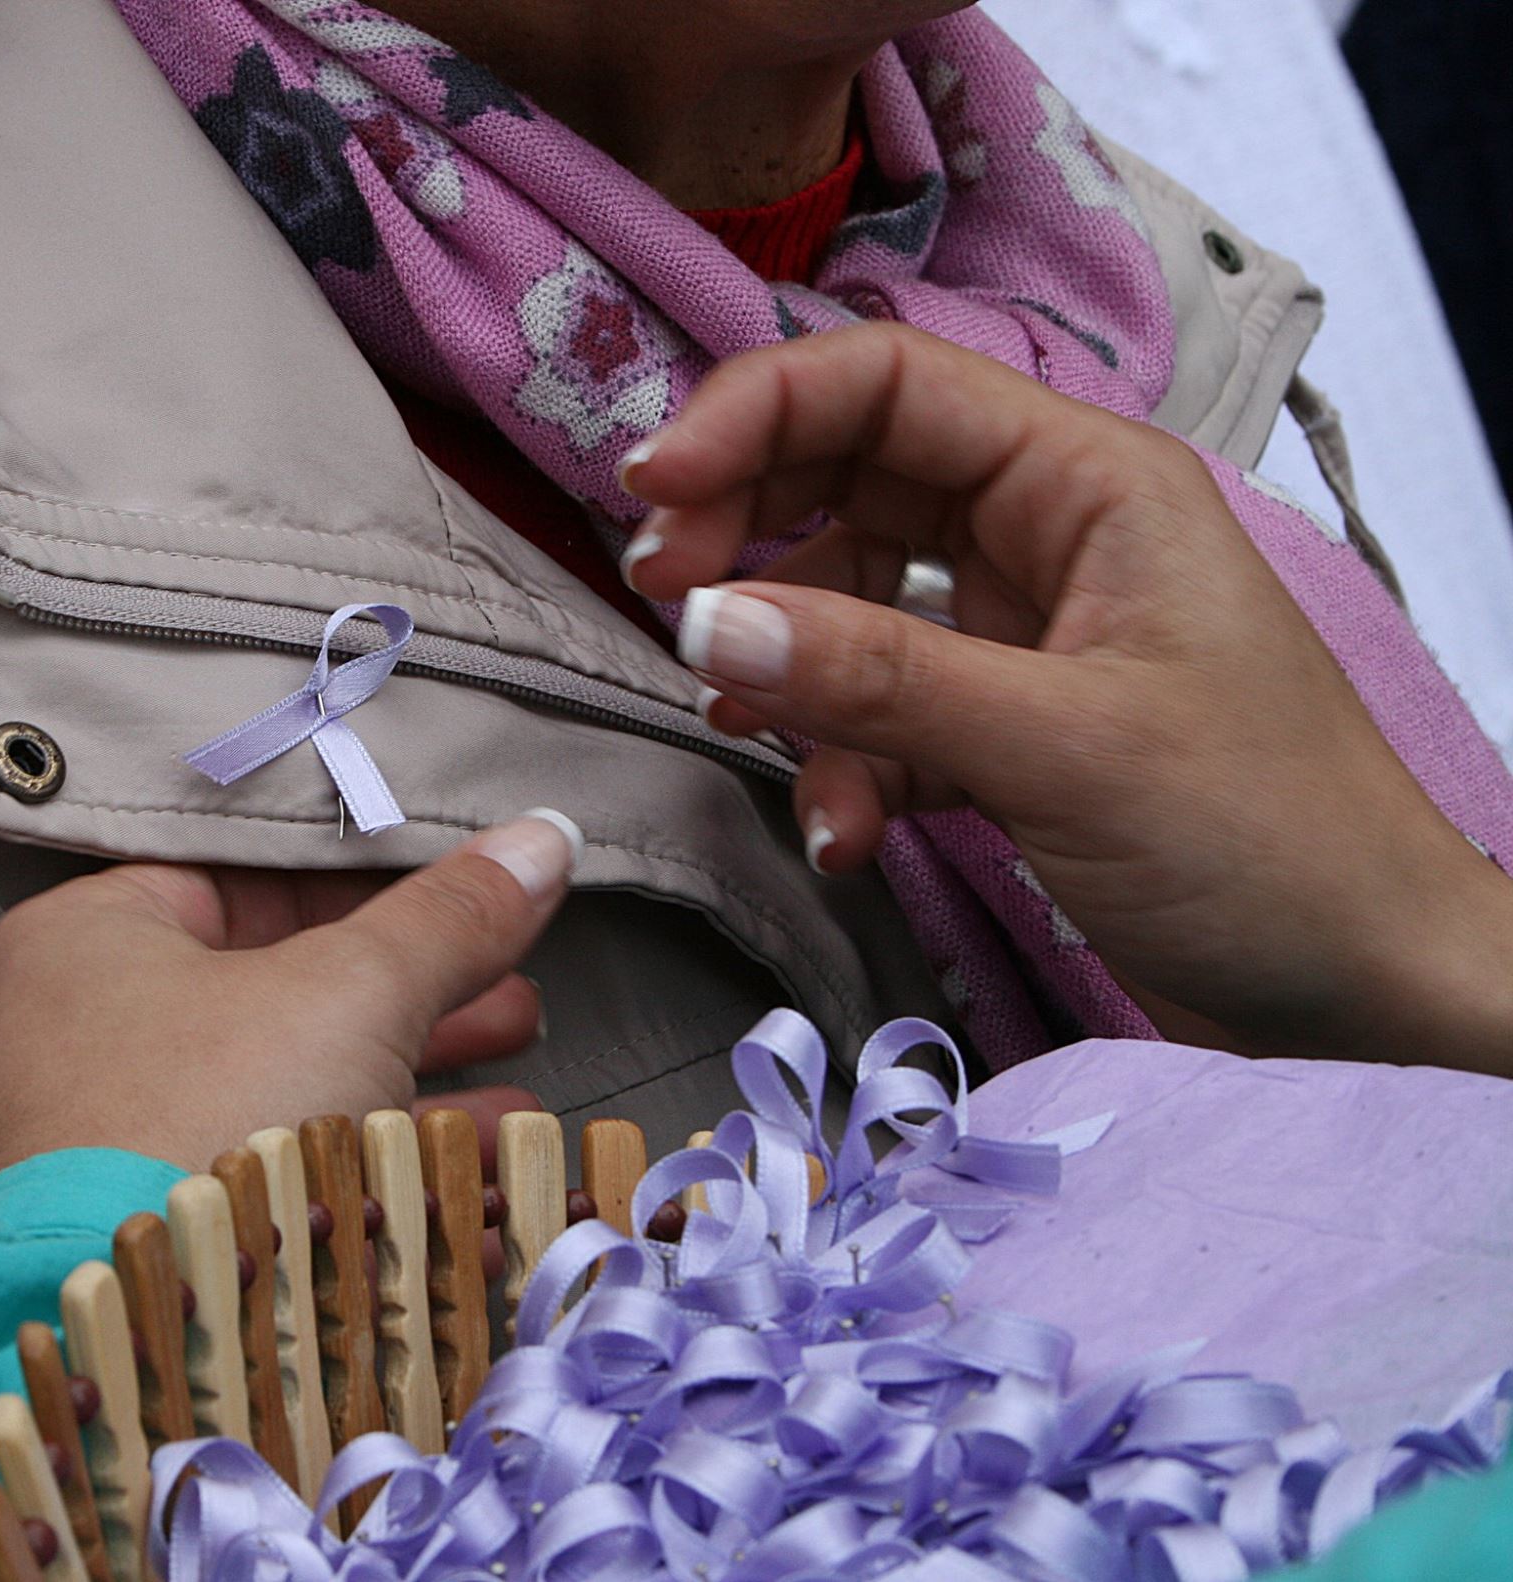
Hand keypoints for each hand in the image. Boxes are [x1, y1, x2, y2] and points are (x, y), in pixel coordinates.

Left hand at [0, 811, 582, 1199]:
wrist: (120, 1345)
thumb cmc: (208, 1121)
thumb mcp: (353, 994)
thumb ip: (449, 919)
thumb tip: (544, 836)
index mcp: (81, 940)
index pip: (240, 883)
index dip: (369, 894)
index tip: (465, 913)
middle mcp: (61, 1035)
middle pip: (269, 993)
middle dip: (412, 1004)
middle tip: (511, 1005)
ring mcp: (82, 1147)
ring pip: (269, 1094)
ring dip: (401, 1094)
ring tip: (517, 1100)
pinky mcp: (119, 1239)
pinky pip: (247, 1179)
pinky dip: (348, 1174)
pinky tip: (459, 1185)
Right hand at [620, 324, 1512, 1071]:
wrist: (1370, 996)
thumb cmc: (1265, 839)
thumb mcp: (1062, 745)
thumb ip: (877, 676)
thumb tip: (706, 619)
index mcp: (1086, 481)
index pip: (888, 386)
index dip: (755, 415)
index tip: (651, 488)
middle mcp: (1046, 536)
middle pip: (850, 483)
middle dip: (749, 536)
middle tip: (665, 603)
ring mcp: (1023, 636)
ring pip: (851, 605)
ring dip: (792, 671)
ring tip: (748, 733)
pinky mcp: (1004, 733)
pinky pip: (880, 713)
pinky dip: (840, 761)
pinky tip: (836, 828)